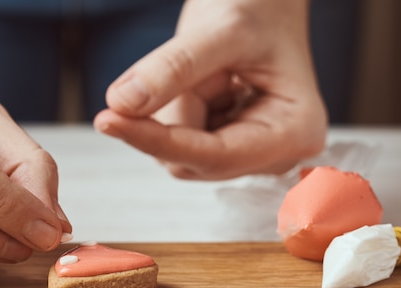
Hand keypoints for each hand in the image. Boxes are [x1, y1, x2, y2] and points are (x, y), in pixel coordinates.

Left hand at [94, 0, 327, 179]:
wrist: (266, 2)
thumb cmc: (260, 7)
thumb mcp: (221, 29)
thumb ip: (173, 69)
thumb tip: (122, 104)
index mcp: (294, 132)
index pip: (212, 155)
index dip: (155, 140)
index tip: (107, 120)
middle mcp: (277, 155)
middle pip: (192, 159)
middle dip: (173, 114)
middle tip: (187, 60)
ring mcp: (252, 155)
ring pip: (180, 153)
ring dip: (175, 109)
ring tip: (208, 70)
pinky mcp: (230, 148)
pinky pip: (180, 143)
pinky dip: (176, 110)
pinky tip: (203, 84)